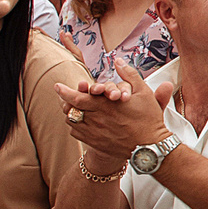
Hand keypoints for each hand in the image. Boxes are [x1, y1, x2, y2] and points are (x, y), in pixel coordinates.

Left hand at [54, 61, 173, 159]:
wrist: (150, 147)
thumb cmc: (148, 120)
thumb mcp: (143, 92)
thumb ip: (129, 74)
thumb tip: (118, 61)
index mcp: (105, 106)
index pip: (76, 98)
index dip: (64, 91)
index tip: (58, 86)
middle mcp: (97, 119)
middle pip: (71, 109)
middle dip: (64, 101)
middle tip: (62, 96)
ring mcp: (95, 133)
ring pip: (72, 121)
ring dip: (70, 113)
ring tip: (70, 107)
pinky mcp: (95, 143)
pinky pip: (77, 133)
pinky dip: (75, 126)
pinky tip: (80, 121)